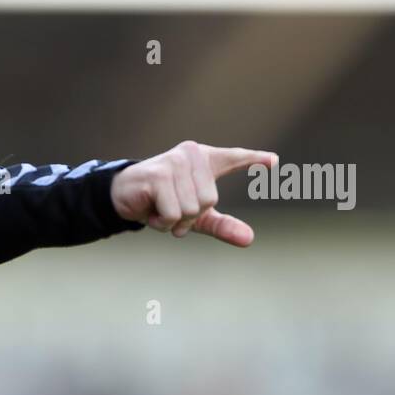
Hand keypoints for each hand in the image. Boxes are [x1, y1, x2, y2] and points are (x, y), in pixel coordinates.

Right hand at [110, 140, 278, 246]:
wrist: (121, 197)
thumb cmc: (160, 201)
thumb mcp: (195, 216)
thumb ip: (222, 225)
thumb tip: (249, 239)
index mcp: (203, 160)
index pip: (233, 158)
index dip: (253, 159)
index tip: (273, 161)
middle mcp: (191, 155)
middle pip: (209, 200)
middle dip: (189, 217)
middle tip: (170, 211)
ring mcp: (174, 163)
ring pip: (191, 208)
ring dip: (174, 221)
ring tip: (159, 210)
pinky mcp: (159, 176)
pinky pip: (174, 212)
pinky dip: (162, 221)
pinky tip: (150, 211)